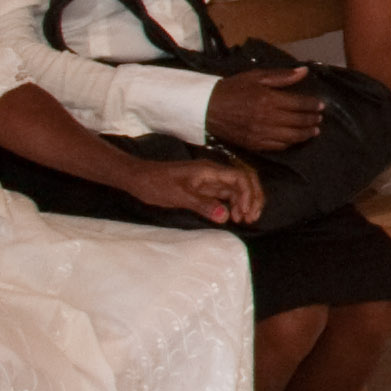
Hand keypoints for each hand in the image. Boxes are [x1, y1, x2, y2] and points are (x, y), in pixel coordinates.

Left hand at [118, 151, 265, 224]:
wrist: (138, 178)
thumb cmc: (156, 184)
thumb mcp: (179, 196)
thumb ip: (203, 205)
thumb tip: (225, 216)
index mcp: (210, 171)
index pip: (239, 178)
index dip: (248, 194)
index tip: (245, 212)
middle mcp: (213, 174)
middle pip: (243, 181)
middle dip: (252, 198)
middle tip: (252, 218)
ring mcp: (208, 181)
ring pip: (236, 189)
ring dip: (244, 203)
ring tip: (244, 220)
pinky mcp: (203, 188)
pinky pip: (225, 195)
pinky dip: (232, 205)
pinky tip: (231, 216)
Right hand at [204, 65, 328, 152]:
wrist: (206, 108)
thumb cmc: (232, 89)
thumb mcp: (256, 77)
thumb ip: (281, 76)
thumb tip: (304, 71)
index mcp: (269, 99)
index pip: (299, 104)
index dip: (313, 105)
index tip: (321, 105)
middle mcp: (267, 118)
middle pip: (298, 121)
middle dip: (312, 120)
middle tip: (319, 118)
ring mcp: (261, 133)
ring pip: (290, 137)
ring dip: (305, 134)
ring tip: (314, 131)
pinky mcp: (254, 144)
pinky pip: (277, 146)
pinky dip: (289, 143)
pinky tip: (295, 140)